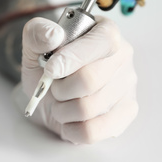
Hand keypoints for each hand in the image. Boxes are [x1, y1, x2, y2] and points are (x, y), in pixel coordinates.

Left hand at [21, 16, 137, 143]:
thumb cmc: (48, 65)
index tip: (51, 70)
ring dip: (62, 109)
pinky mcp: (126, 112)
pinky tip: (68, 119)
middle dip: (60, 88)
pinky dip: (71, 129)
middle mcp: (122, 56)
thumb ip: (37, 33)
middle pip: (90, 80)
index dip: (74, 57)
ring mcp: (127, 85)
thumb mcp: (34, 44)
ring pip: (89, 108)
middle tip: (53, 85)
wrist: (50, 91)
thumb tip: (53, 35)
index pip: (103, 42)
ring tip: (60, 101)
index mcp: (104, 31)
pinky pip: (94, 130)